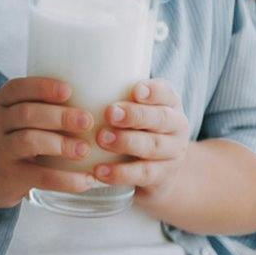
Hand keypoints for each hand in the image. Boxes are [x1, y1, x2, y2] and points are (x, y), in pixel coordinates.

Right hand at [0, 76, 101, 208]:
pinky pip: (39, 176)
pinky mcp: (9, 177)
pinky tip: (85, 181)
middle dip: (58, 116)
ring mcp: (1, 151)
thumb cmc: (5, 138)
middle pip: (26, 114)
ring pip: (29, 142)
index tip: (68, 90)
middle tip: (87, 120)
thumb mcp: (9, 116)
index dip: (43, 87)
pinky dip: (64, 179)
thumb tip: (92, 98)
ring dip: (60, 144)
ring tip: (84, 150)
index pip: (18, 89)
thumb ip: (38, 106)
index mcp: (0, 103)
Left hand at [94, 79, 191, 196]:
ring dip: (126, 142)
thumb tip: (79, 77)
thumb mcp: (135, 109)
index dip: (153, 91)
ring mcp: (172, 153)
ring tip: (101, 138)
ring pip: (153, 147)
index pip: (166, 93)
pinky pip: (143, 175)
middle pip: (161, 119)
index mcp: (169, 104)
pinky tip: (100, 171)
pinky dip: (121, 173)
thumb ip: (116, 94)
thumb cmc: (138, 129)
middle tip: (110, 113)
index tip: (135, 90)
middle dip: (135, 115)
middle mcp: (176, 127)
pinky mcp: (162, 177)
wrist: (160, 170)